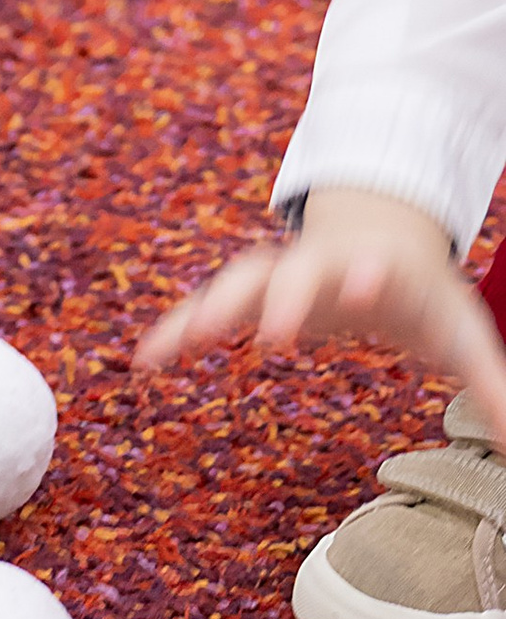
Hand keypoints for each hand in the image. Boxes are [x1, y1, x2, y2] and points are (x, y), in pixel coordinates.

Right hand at [135, 186, 505, 447]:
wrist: (379, 235)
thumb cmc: (422, 294)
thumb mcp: (460, 331)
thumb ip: (487, 383)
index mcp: (380, 268)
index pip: (377, 266)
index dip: (371, 273)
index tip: (369, 281)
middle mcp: (323, 264)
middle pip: (297, 271)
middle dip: (287, 296)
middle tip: (277, 333)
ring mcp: (282, 274)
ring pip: (240, 281)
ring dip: (213, 308)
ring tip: (182, 343)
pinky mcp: (253, 296)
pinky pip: (207, 309)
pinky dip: (177, 329)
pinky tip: (146, 360)